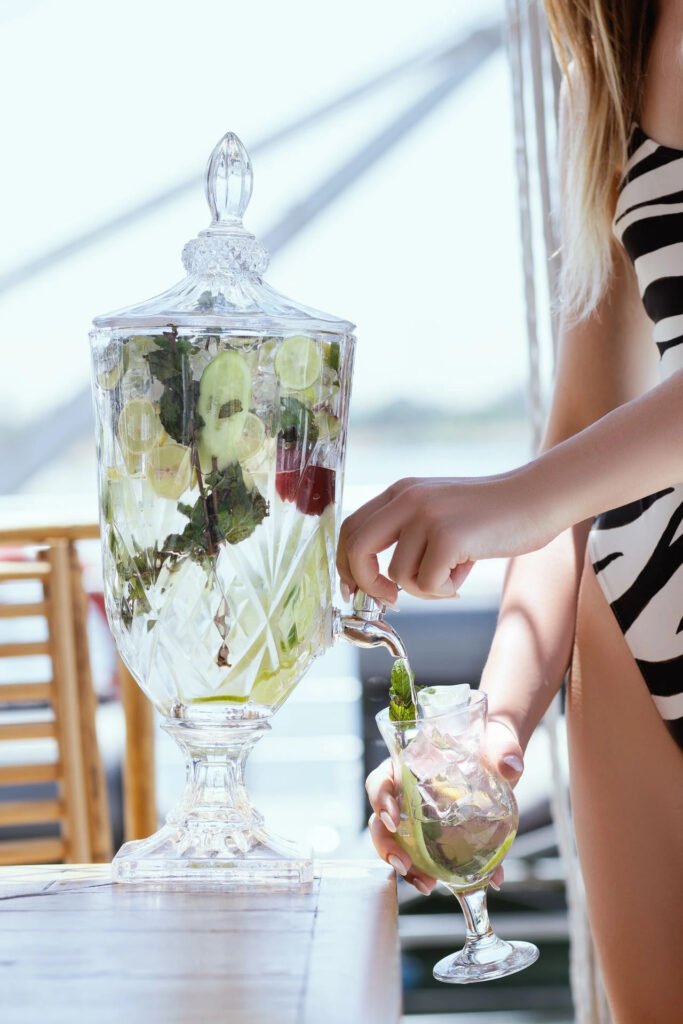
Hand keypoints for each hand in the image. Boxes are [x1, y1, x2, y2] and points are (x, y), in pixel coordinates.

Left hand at [337, 468, 560, 605]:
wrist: (536, 498)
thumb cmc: (490, 516)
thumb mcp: (438, 513)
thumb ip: (407, 535)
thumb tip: (373, 583)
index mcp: (400, 491)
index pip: (351, 528)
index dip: (347, 564)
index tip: (356, 589)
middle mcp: (407, 498)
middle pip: (357, 548)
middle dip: (366, 583)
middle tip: (388, 599)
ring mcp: (426, 515)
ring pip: (397, 576)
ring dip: (425, 587)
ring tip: (455, 570)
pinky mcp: (448, 536)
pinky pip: (427, 584)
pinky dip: (446, 589)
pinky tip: (467, 569)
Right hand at [366, 720, 524, 894]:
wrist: (502, 760)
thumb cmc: (490, 745)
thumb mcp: (498, 746)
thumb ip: (504, 751)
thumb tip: (512, 766)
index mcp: (408, 766)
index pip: (380, 781)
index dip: (379, 799)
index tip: (392, 817)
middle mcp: (406, 794)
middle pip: (380, 821)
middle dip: (386, 845)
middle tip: (404, 864)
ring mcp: (418, 818)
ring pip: (396, 844)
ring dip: (406, 866)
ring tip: (426, 884)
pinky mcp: (435, 837)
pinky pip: (424, 858)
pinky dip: (432, 873)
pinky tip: (449, 886)